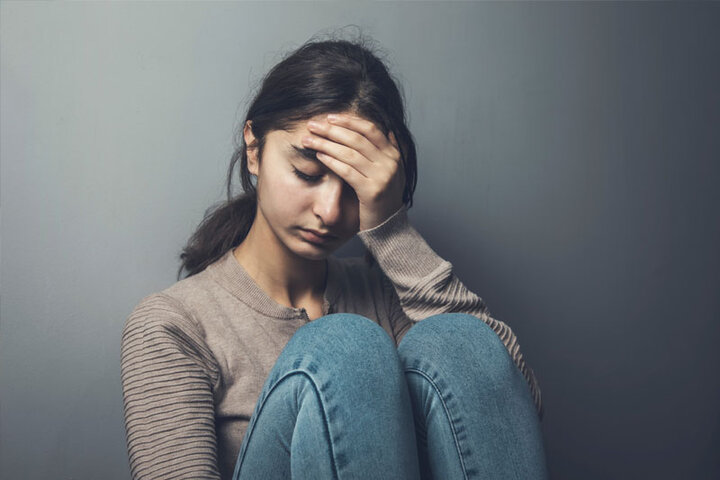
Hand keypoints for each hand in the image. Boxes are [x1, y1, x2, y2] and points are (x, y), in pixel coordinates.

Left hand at [302, 113, 404, 230]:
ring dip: (326, 144)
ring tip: (309, 140)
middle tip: (312, 125)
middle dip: (331, 130)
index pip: (370, 129)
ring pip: (350, 153)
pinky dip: (332, 161)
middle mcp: (390, 163)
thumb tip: (388, 131)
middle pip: (357, 139)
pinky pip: (348, 171)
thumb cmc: (383, 199)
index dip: (349, 121)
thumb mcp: (391, 173)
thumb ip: (389, 152)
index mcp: (394, 155)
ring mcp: (382, 177)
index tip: (329, 117)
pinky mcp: (372, 191)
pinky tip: (319, 156)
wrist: (389, 227)